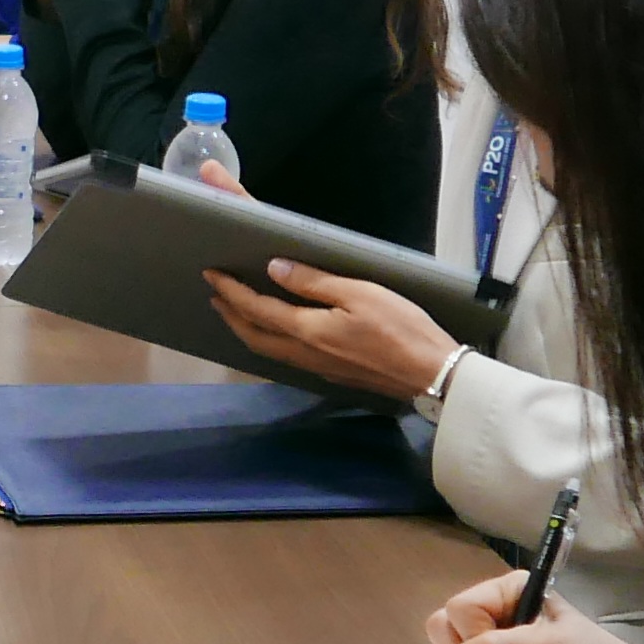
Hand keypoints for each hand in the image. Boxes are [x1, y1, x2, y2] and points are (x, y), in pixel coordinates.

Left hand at [194, 187, 462, 396]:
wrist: (430, 375)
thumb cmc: (400, 328)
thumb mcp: (359, 293)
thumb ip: (315, 282)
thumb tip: (274, 269)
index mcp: (307, 330)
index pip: (256, 309)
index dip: (231, 291)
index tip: (212, 275)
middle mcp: (304, 353)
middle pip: (253, 336)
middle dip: (230, 314)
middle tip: (216, 294)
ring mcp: (317, 367)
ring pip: (268, 349)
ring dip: (247, 329)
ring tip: (237, 311)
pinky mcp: (331, 373)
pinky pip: (286, 356)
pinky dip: (270, 340)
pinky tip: (277, 331)